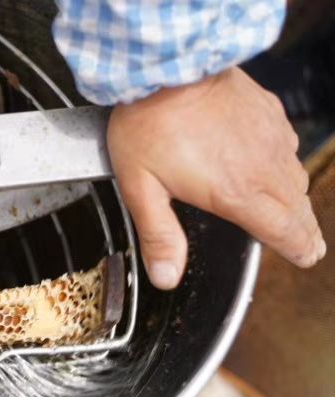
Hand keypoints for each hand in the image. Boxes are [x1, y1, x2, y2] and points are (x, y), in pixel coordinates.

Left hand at [108, 67, 325, 289]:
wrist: (167, 66)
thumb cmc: (149, 124)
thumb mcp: (142, 189)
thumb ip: (159, 235)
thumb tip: (167, 277)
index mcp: (236, 192)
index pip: (284, 230)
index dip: (299, 248)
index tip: (306, 257)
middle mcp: (262, 166)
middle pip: (297, 207)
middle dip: (303, 230)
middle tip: (307, 244)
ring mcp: (269, 135)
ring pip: (294, 176)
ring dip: (293, 197)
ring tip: (288, 211)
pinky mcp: (266, 111)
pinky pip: (286, 143)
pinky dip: (282, 161)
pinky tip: (268, 163)